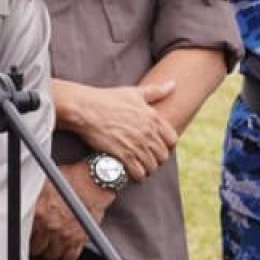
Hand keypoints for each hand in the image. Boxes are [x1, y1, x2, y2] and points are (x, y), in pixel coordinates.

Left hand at [30, 169, 112, 259]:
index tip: (28, 235)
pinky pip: (70, 256)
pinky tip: (65, 248)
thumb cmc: (72, 179)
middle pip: (37, 247)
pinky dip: (67, 254)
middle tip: (40, 240)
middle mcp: (51, 224)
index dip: (26, 235)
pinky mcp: (80, 238)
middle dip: (38, 244)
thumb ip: (33, 199)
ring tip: (52, 244)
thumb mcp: (44, 183)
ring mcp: (65, 233)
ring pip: (52, 255)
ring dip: (51, 250)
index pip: (25, 233)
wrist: (94, 180)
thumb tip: (24, 206)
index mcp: (39, 211)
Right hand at [62, 81, 179, 179]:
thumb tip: (173, 84)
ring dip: (147, 169)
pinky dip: (137, 176)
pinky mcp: (124, 155)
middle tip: (147, 159)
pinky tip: (132, 173)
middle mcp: (148, 132)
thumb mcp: (134, 92)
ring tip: (140, 168)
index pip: (172, 139)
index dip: (167, 145)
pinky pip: (139, 173)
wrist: (86, 109)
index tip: (158, 146)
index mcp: (153, 118)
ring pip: (152, 166)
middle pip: (163, 155)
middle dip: (157, 159)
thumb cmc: (108, 99)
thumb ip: (156, 91)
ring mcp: (137, 145)